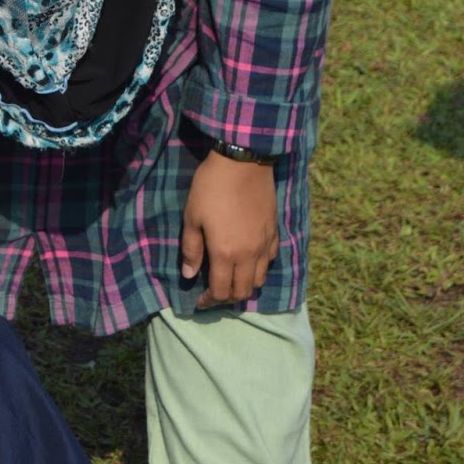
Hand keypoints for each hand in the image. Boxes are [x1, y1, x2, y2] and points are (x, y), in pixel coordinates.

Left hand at [180, 151, 279, 308]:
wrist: (243, 162)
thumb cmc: (211, 188)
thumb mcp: (192, 218)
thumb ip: (191, 250)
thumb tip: (189, 275)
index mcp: (225, 253)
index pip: (221, 291)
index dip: (209, 301)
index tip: (199, 300)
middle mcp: (249, 255)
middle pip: (242, 291)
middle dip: (227, 297)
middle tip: (214, 292)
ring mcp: (265, 244)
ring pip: (260, 279)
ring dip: (245, 285)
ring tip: (232, 279)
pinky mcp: (274, 232)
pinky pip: (270, 260)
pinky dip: (259, 268)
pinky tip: (249, 260)